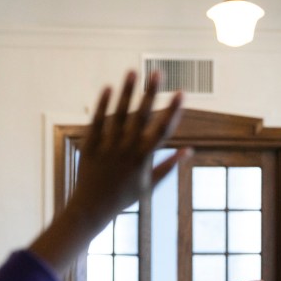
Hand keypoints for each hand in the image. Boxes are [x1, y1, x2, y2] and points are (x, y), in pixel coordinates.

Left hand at [30, 71, 185, 273]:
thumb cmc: (124, 197)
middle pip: (141, 117)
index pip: (163, 130)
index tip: (182, 92)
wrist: (91, 209)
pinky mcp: (90, 146)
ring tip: (133, 71)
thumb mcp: (150, 185)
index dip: (173, 111)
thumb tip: (190, 151)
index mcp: (144, 159)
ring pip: (119, 114)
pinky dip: (102, 104)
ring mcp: (107, 147)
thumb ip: (169, 166)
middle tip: (158, 72)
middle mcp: (127, 150)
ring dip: (126, 91)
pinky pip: (97, 122)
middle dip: (150, 93)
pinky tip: (108, 87)